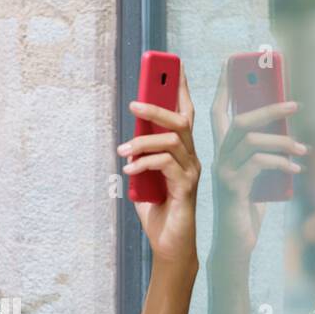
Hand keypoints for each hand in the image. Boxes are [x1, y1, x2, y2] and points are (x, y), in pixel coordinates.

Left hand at [118, 60, 201, 266]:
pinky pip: (166, 164)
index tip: (172, 67)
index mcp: (182, 153)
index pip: (185, 114)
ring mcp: (192, 172)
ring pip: (172, 140)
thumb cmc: (158, 213)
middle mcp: (192, 158)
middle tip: (134, 105)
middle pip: (181, 121)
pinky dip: (144, 163)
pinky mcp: (186, 188)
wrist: (169, 246)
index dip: (181, 89)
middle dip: (157, 108)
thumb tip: (128, 141)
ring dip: (142, 142)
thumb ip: (141, 159)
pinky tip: (129, 170)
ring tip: (122, 152)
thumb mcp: (144, 180)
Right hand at [210, 60, 304, 260]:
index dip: (223, 87)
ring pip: (252, 140)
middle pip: (239, 120)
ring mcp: (223, 172)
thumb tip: (288, 134)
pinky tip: (296, 169)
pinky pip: (259, 163)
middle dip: (268, 107)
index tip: (231, 63)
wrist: (236, 244)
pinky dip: (282, 163)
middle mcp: (218, 158)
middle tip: (295, 104)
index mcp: (222, 152)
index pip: (218, 112)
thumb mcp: (260, 176)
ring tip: (302, 148)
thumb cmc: (248, 210)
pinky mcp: (233, 187)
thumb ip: (266, 155)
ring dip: (282, 140)